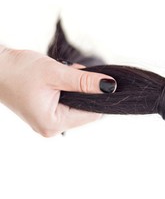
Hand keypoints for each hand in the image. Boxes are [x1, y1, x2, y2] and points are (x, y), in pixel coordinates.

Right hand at [0, 47, 115, 136]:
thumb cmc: (19, 70)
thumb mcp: (56, 73)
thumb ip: (84, 81)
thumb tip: (110, 86)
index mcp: (53, 123)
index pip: (92, 115)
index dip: (98, 97)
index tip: (96, 80)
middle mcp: (51, 128)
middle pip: (86, 111)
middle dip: (84, 91)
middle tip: (71, 74)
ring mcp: (48, 123)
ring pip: (77, 106)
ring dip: (76, 89)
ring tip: (61, 76)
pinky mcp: (45, 115)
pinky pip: (67, 104)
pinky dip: (68, 90)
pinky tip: (57, 80)